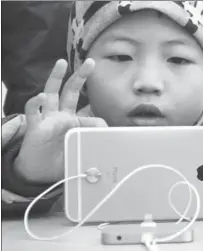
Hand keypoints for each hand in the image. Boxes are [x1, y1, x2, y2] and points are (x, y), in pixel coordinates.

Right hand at [14, 59, 107, 183]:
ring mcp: (48, 119)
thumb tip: (106, 130)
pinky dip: (35, 102)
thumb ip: (92, 137)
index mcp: (74, 121)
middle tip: (90, 62)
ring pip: (51, 93)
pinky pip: (33, 111)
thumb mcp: (80, 148)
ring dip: (56, 77)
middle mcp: (61, 115)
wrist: (40, 173)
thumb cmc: (60, 158)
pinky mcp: (35, 126)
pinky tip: (41, 97)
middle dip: (80, 76)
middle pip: (70, 90)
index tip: (106, 125)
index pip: (88, 109)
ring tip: (61, 63)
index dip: (98, 115)